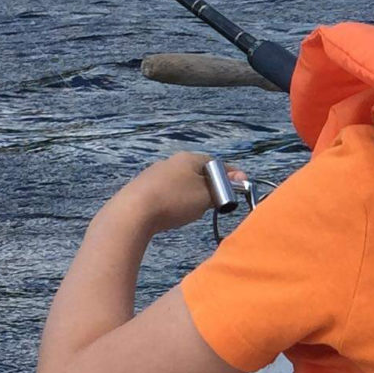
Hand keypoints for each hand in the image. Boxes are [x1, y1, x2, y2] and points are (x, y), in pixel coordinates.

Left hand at [113, 152, 245, 234]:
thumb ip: (223, 188)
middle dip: (209, 187)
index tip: (240, 187)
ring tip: (191, 212)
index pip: (217, 163)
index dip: (231, 175)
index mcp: (188, 158)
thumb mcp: (206, 196)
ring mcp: (154, 174)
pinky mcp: (141, 189)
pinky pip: (165, 193)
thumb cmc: (174, 201)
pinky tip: (170, 214)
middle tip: (216, 203)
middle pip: (198, 172)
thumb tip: (237, 180)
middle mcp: (170, 162)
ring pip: (181, 183)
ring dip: (190, 195)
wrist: (132, 213)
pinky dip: (173, 202)